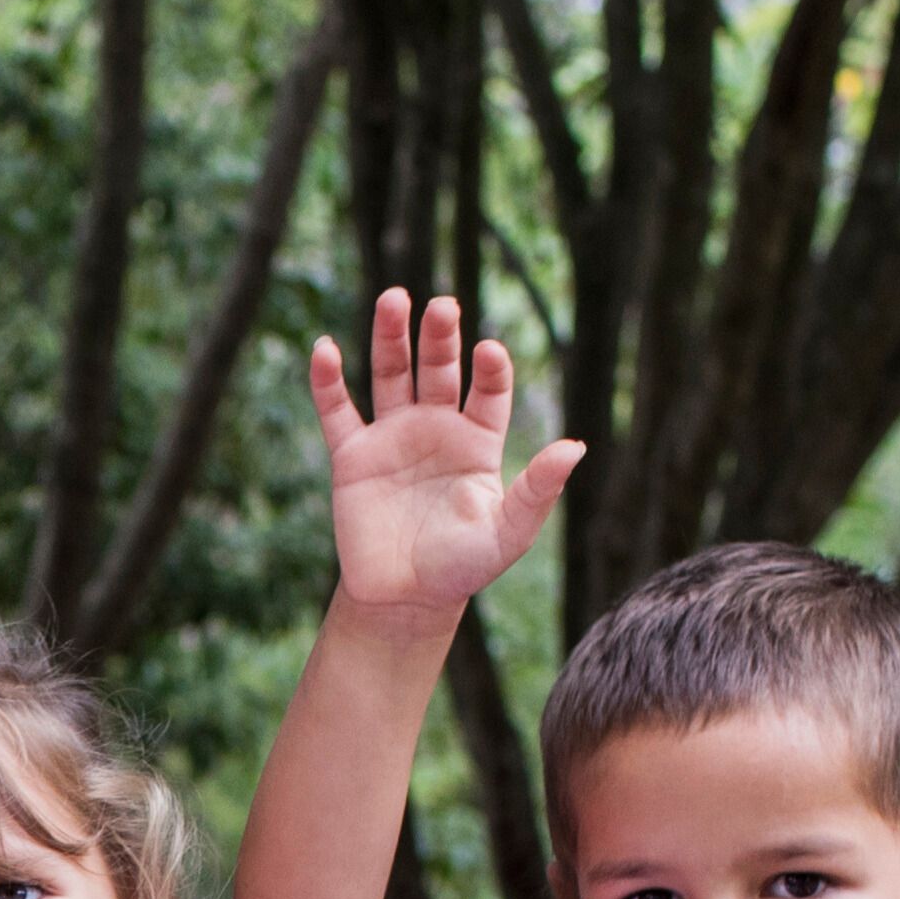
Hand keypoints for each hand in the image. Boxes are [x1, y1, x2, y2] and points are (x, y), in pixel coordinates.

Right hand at [309, 291, 583, 624]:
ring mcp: (392, 438)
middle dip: (440, 336)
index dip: (490, 368)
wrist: (403, 600)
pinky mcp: (351, 457)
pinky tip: (325, 348)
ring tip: (393, 299)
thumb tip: (574, 447)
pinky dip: (328, 380)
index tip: (488, 352)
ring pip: (391, 374)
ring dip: (391, 337)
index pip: (488, 390)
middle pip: (438, 368)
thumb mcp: (509, 533)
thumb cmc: (462, 568)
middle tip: (441, 306)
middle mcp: (436, 429)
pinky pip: (338, 411)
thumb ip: (538, 490)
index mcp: (478, 441)